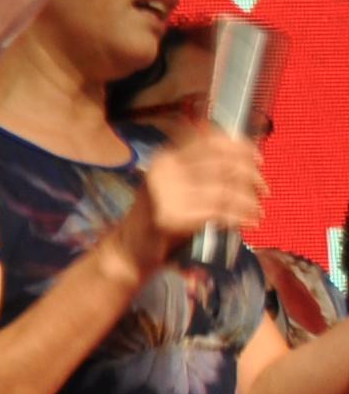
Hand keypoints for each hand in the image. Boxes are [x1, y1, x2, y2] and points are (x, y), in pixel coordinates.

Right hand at [120, 125, 263, 274]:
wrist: (129, 251)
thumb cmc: (159, 219)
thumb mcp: (175, 186)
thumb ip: (201, 171)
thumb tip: (245, 159)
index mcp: (166, 158)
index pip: (210, 142)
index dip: (240, 147)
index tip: (259, 159)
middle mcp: (165, 171)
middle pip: (222, 164)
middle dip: (251, 177)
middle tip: (264, 191)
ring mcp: (166, 193)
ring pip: (223, 190)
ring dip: (248, 202)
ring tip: (257, 212)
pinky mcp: (172, 217)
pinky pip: (218, 212)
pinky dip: (238, 217)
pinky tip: (247, 222)